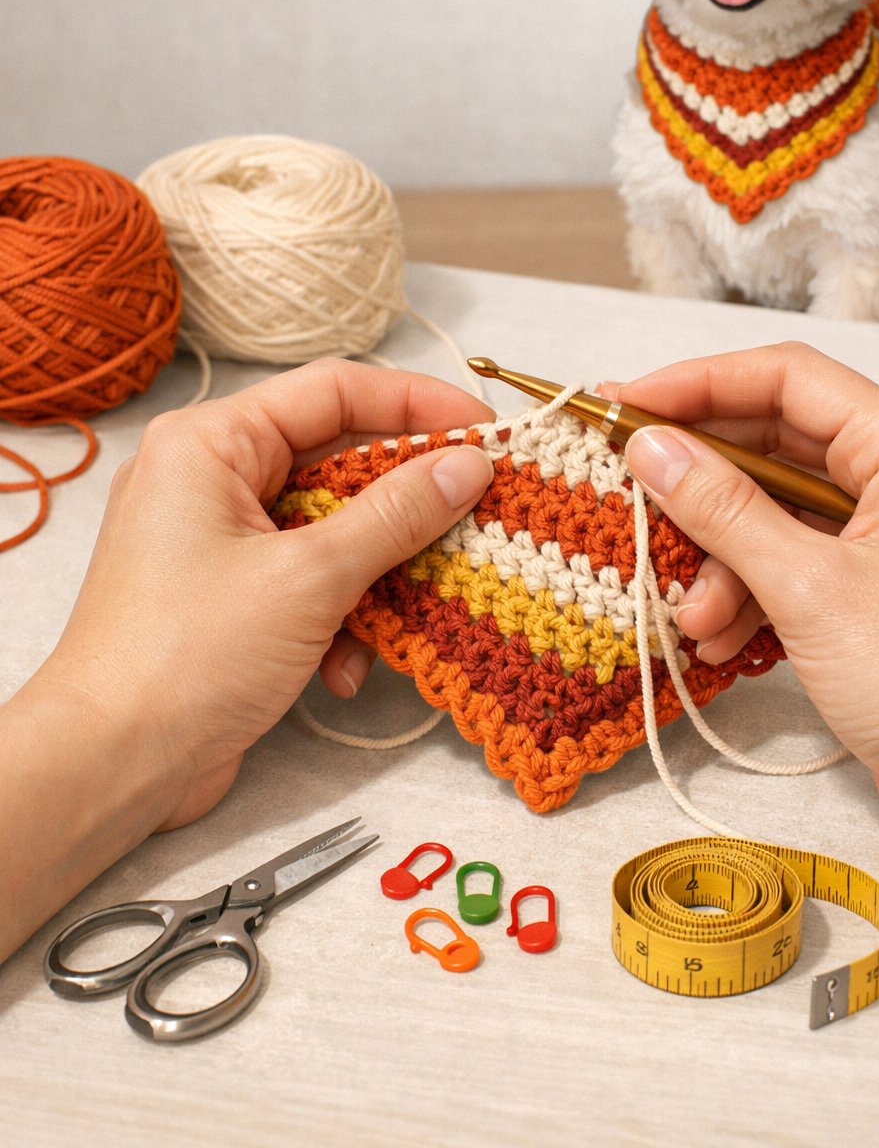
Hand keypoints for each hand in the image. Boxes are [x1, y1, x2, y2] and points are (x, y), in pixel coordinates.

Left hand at [47, 358, 494, 830]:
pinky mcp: (232, 598)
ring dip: (377, 575)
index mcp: (212, 443)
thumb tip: (468, 465)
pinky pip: (311, 582)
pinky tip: (346, 669)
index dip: (419, 407)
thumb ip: (396, 515)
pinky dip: (341, 620)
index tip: (487, 434)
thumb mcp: (309, 578)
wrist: (110, 766)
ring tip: (414, 608)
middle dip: (406, 504)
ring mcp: (220, 541)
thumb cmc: (184, 657)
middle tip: (476, 518)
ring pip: (333, 530)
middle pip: (339, 463)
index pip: (336, 392)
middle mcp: (212, 479)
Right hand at [614, 342, 878, 914]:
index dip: (698, 383)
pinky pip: (798, 564)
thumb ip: (723, 509)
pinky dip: (753, 593)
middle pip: (777, 445)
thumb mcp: (809, 589)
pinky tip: (723, 639)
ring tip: (690, 614)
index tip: (626, 403)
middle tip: (630, 493)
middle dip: (703, 486)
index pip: (787, 379)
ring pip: (779, 513)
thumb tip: (653, 447)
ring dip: (723, 558)